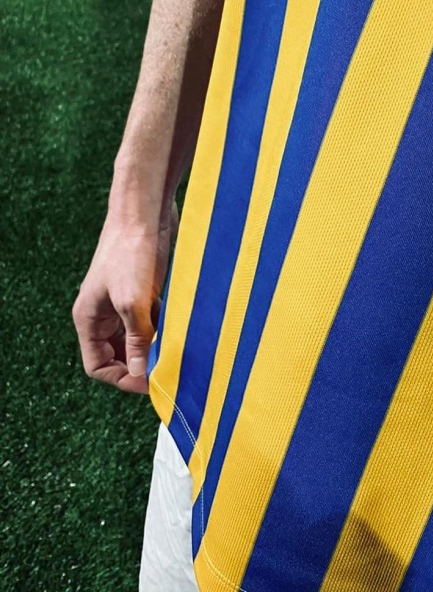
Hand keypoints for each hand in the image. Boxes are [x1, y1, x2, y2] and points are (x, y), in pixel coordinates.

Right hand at [72, 200, 177, 393]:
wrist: (146, 210)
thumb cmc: (131, 251)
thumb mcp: (133, 301)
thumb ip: (136, 338)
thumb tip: (142, 372)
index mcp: (89, 319)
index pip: (98, 365)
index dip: (123, 378)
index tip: (151, 381)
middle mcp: (104, 313)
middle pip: (120, 355)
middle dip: (142, 364)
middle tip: (170, 369)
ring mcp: (125, 301)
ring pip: (140, 337)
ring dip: (158, 345)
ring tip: (180, 350)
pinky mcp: (146, 289)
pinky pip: (154, 319)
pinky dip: (167, 327)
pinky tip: (185, 328)